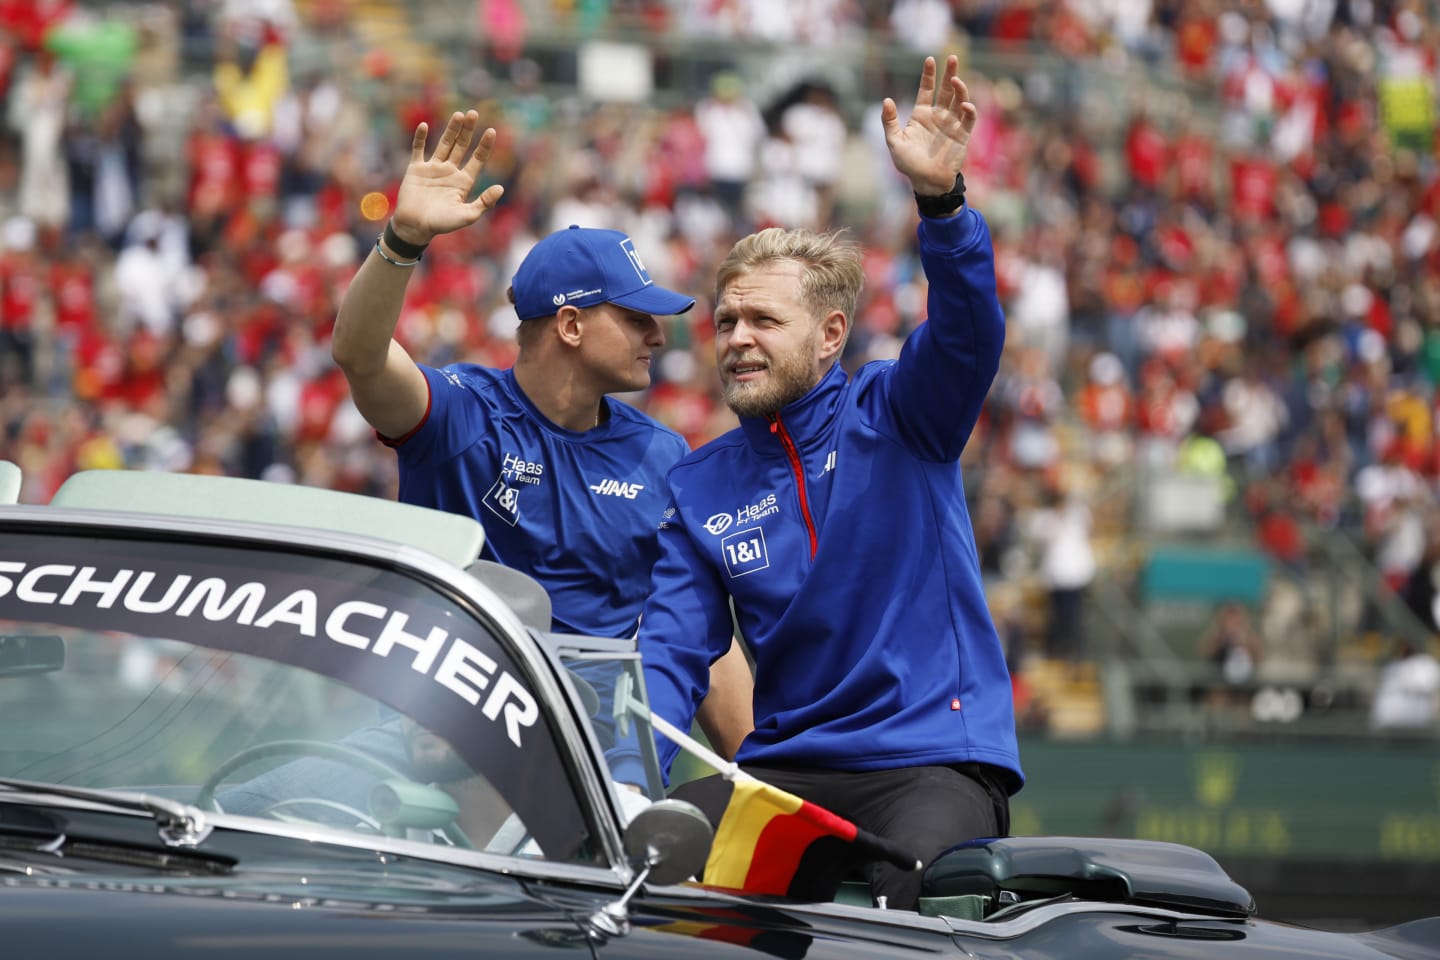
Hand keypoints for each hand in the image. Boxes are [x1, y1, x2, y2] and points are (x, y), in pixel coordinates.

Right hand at [390, 110, 505, 245]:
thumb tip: (501, 188)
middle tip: (474, 113)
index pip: (477, 159)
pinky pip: (418, 150)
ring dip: (451, 129)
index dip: (484, 145)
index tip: (491, 131)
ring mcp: (433, 169)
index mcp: (464, 182)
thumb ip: (483, 202)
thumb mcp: (466, 216)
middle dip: (468, 130)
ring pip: (444, 144)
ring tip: (459, 115)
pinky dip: (420, 138)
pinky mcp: (416, 169)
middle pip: (461, 146)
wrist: (415, 227)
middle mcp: (450, 172)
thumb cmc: (441, 224)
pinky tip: (424, 126)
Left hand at [879, 55, 976, 195]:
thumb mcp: (894, 142)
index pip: (926, 90)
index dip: (929, 75)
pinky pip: (969, 118)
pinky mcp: (963, 134)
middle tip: (953, 58)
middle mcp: (938, 116)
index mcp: (921, 115)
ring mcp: (952, 124)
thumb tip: (886, 100)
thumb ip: (889, 122)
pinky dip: (969, 110)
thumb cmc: (909, 163)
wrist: (927, 182)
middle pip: (946, 90)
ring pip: (959, 100)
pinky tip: (965, 105)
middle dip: (950, 73)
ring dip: (960, 89)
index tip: (930, 60)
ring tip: (956, 81)